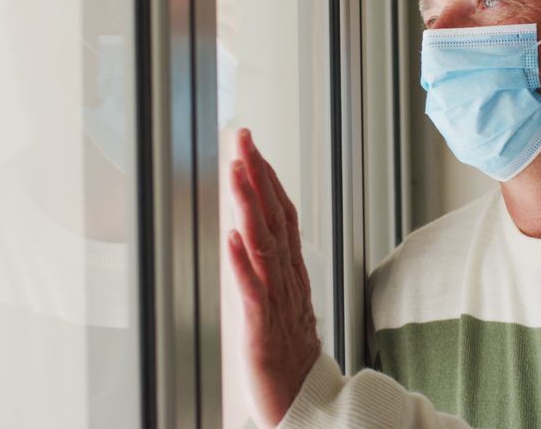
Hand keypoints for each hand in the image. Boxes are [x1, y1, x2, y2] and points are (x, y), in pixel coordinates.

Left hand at [227, 128, 321, 427]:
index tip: (253, 148)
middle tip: (243, 139)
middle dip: (257, 177)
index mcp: (291, 276)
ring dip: (249, 205)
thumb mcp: (283, 306)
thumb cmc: (290, 361)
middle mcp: (287, 283)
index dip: (268, 181)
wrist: (307, 409)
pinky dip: (243, 264)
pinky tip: (233, 236)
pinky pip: (253, 293)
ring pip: (263, 246)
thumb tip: (257, 237)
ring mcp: (277, 305)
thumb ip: (273, 272)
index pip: (281, 217)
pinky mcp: (262, 332)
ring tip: (236, 171)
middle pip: (273, 220)